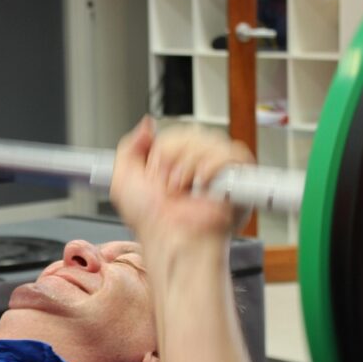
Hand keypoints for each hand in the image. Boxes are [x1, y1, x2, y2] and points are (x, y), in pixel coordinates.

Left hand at [111, 118, 253, 243]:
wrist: (168, 237)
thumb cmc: (150, 219)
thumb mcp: (123, 177)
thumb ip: (130, 145)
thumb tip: (148, 124)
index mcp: (177, 162)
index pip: (177, 132)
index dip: (162, 149)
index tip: (153, 174)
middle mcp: (199, 164)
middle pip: (192, 132)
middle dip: (170, 157)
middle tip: (166, 184)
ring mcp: (219, 170)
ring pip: (209, 140)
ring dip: (187, 166)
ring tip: (181, 189)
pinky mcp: (238, 178)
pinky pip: (232, 153)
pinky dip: (211, 166)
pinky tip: (200, 183)